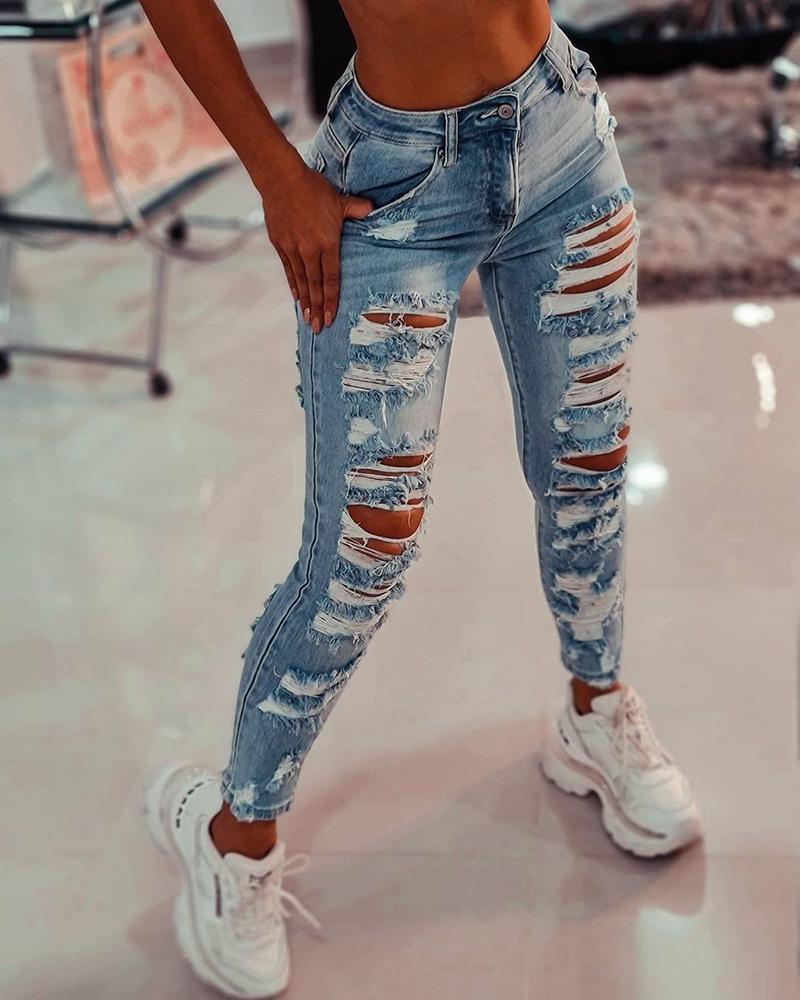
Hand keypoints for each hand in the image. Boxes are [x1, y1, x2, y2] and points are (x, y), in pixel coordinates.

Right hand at [260, 155, 373, 332]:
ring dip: (305, 302)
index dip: (332, 300)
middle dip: (318, 308)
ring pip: (301, 281)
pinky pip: (289, 270)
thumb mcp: (339, 199)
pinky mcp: (280, 244)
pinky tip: (297, 297)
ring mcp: (292, 249)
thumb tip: (372, 210)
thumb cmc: (313, 188)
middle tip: (319, 328)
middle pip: (316, 286)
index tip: (331, 317)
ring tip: (308, 319)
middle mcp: (309, 250)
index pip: (332, 278)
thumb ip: (356, 209)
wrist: (281, 179)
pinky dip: (294, 285)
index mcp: (327, 243)